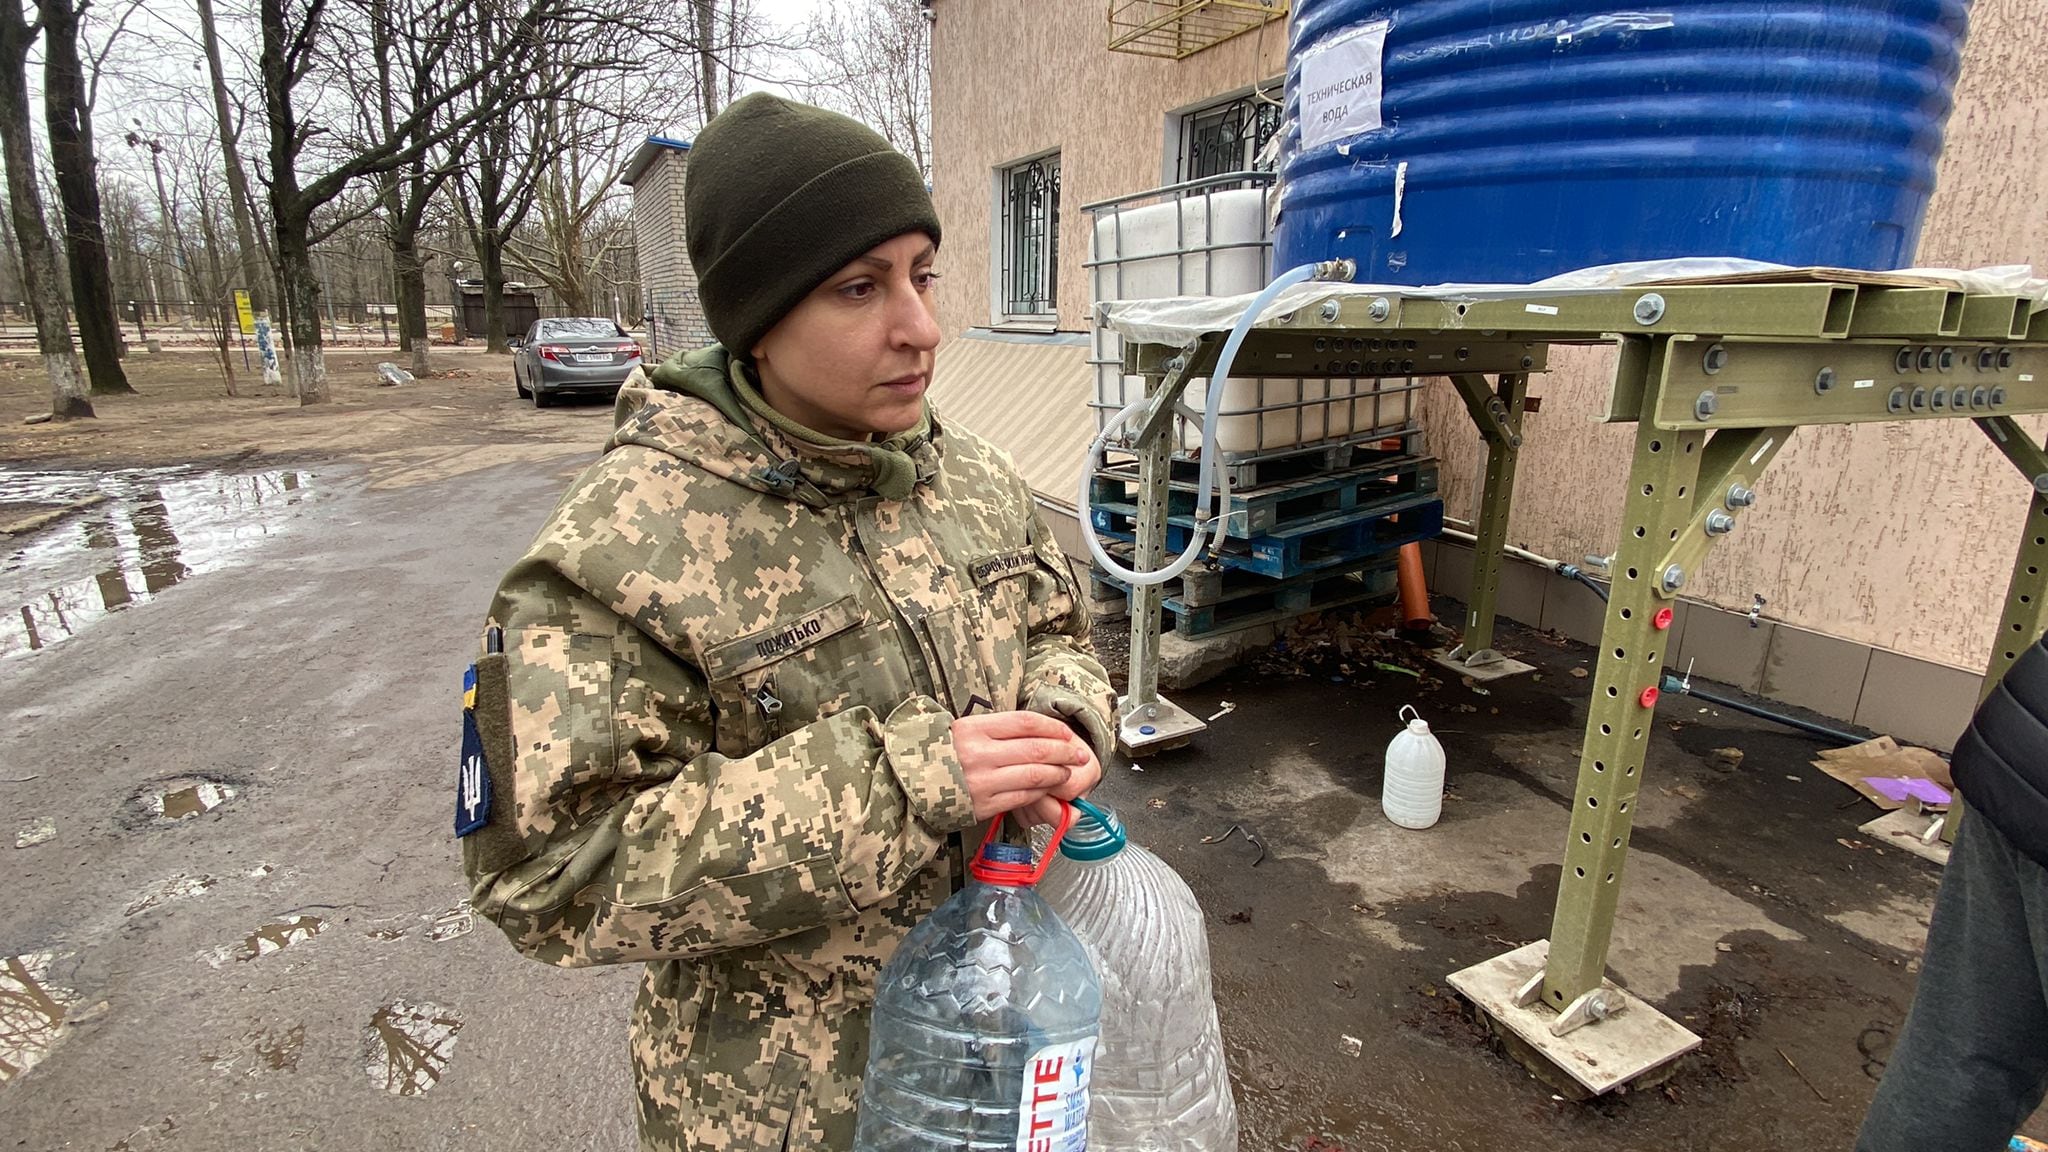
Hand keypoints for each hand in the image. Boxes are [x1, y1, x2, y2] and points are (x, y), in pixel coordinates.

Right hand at [951, 710, 1093, 822]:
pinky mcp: (983, 805)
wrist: (907, 787)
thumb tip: (1036, 731)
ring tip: (1067, 774)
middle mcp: (980, 753)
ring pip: (1034, 775)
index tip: (1067, 733)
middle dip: (1065, 752)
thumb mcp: (961, 730)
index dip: (1053, 727)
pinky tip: (1047, 790)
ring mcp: (983, 781)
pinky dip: (1040, 793)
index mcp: (974, 728)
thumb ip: (995, 729)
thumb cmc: (938, 755)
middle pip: (1036, 749)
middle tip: (1079, 754)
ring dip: (1058, 774)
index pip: (1026, 722)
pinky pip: (1022, 797)